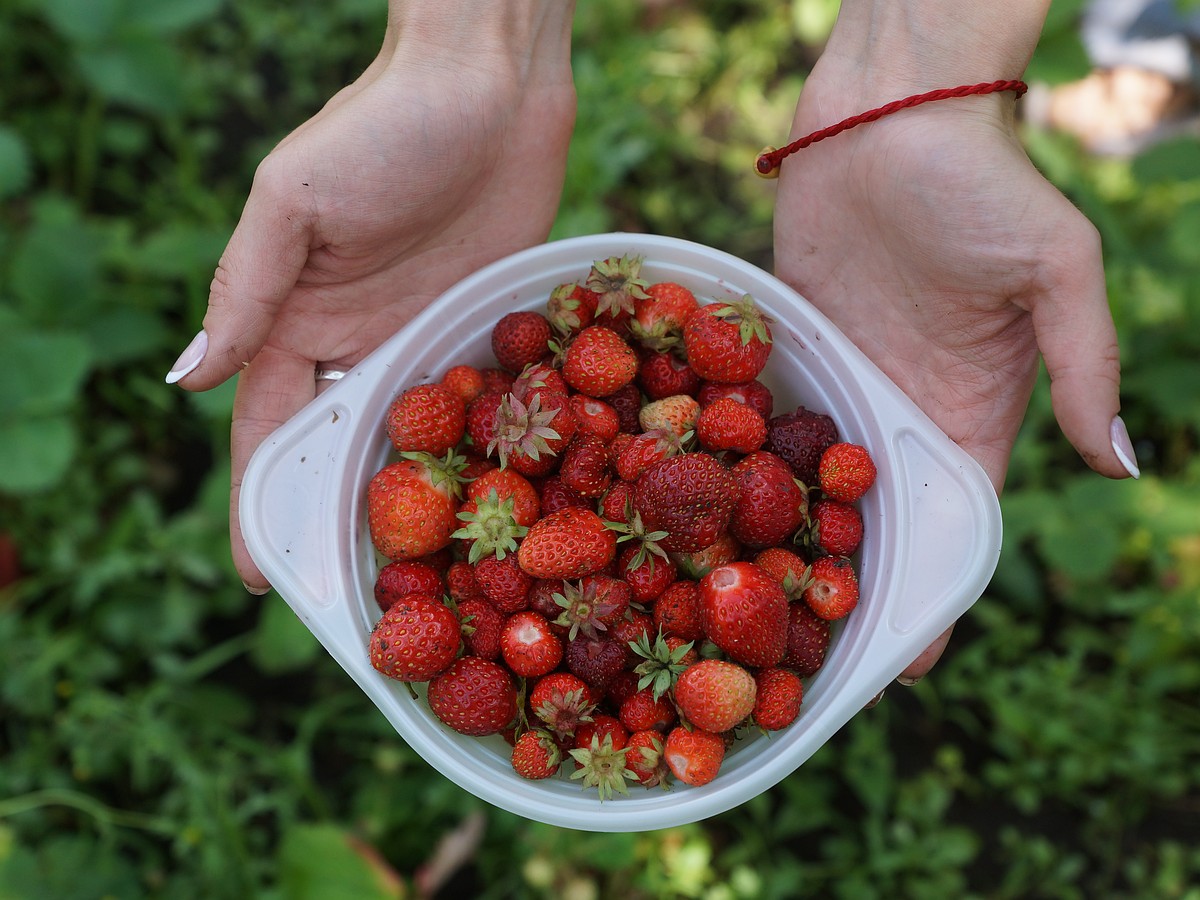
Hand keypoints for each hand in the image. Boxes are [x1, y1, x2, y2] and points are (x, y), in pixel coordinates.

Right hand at [166, 4, 575, 591]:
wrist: (490, 81)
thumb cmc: (382, 126)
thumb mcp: (295, 201)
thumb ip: (245, 288)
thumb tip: (187, 376)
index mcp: (300, 319)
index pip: (269, 430)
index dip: (261, 503)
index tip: (263, 576)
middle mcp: (362, 340)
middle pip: (342, 449)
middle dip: (341, 520)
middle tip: (356, 600)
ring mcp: (430, 337)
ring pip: (414, 438)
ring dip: (417, 503)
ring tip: (431, 580)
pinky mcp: (491, 326)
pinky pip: (484, 403)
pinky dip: (484, 451)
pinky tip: (498, 504)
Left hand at [773, 64, 1133, 682]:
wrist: (888, 108)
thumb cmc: (982, 181)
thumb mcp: (1057, 267)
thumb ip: (1084, 361)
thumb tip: (1123, 463)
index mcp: (968, 406)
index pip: (950, 521)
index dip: (930, 592)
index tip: (903, 664)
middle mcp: (897, 403)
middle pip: (868, 514)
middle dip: (841, 582)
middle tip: (798, 662)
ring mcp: (834, 376)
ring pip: (803, 476)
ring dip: (777, 536)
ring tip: (736, 608)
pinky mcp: (780, 344)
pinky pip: (751, 413)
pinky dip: (726, 460)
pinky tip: (692, 513)